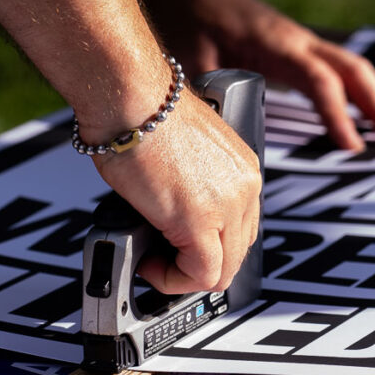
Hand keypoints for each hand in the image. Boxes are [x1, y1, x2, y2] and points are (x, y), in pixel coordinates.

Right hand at [85, 91, 260, 293]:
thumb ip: (191, 184)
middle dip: (195, 264)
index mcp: (242, 168)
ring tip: (152, 258)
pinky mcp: (200, 222)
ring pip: (221, 271)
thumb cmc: (141, 110)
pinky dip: (172, 279)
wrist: (130, 95)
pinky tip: (149, 263)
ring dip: (183, 274)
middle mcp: (244, 186)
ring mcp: (227, 205)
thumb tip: (171, 210)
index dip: (208, 246)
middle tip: (160, 256)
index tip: (178, 246)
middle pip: (235, 254)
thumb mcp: (183, 151)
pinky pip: (199, 275)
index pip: (241, 228)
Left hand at [142, 0, 374, 151]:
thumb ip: (209, 98)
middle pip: (354, 70)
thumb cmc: (188, 21)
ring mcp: (303, 44)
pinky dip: (363, 93)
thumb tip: (224, 144)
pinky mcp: (299, 51)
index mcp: (275, 44)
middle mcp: (298, 41)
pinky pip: (341, 71)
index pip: (319, 80)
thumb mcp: (190, 61)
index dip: (337, 114)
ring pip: (354, 69)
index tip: (351, 148)